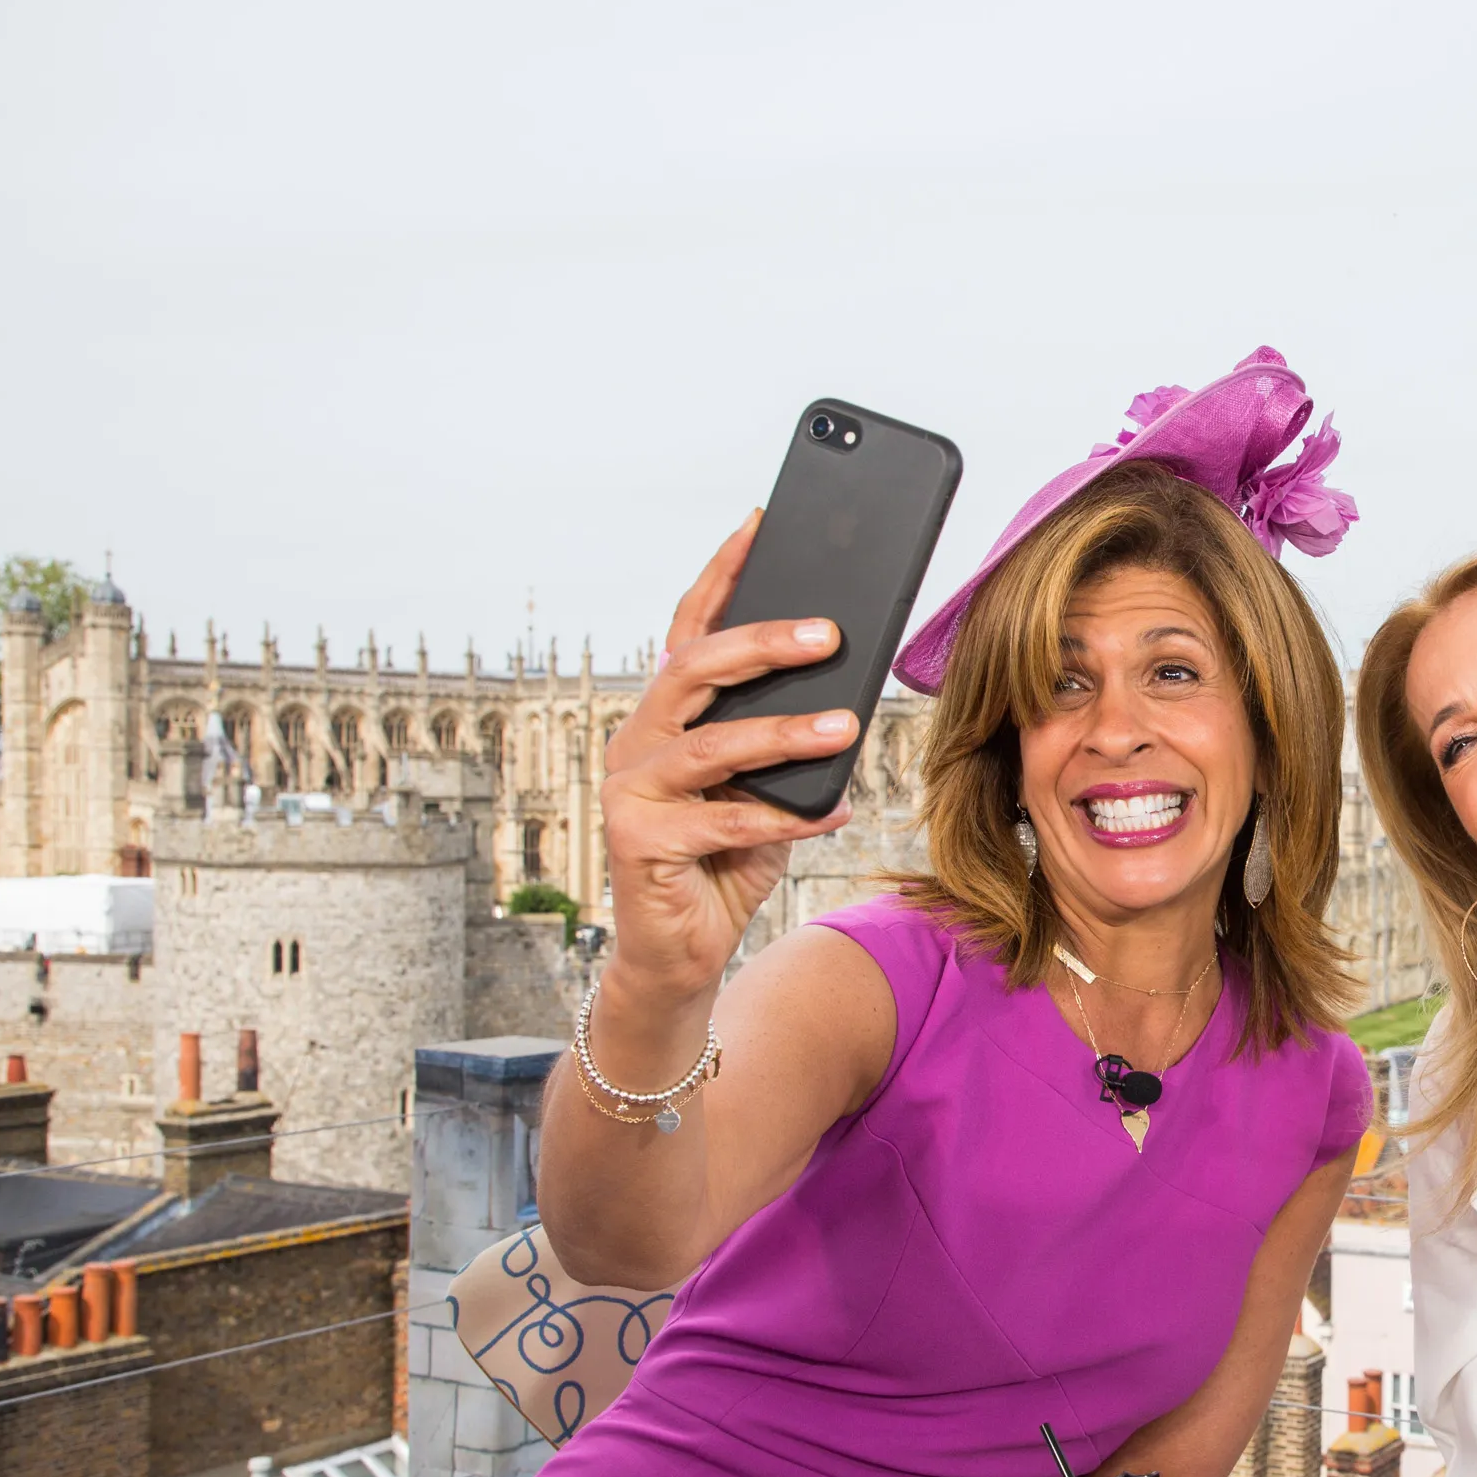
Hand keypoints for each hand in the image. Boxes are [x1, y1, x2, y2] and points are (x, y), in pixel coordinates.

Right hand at [599, 511, 860, 1006]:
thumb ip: (785, 740)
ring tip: (845, 725)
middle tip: (828, 632)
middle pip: (695, 671)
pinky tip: (834, 812)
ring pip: (713, 747)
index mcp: (664, 715)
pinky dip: (786, 818)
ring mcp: (629, 791)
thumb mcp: (765, 787)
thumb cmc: (727, 859)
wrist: (682, 952)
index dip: (722, 574)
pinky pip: (726, 821)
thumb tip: (847, 686)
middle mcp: (636, 740)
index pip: (690, 627)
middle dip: (763, 644)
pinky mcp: (639, 842)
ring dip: (786, 734)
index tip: (762, 524)